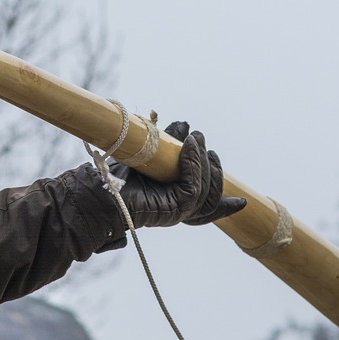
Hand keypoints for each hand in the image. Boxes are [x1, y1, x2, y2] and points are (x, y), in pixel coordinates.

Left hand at [109, 121, 245, 227]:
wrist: (98, 190)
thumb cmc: (117, 174)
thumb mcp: (151, 156)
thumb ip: (169, 149)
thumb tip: (184, 127)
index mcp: (172, 203)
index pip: (206, 209)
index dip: (224, 205)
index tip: (240, 202)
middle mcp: (177, 210)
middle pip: (211, 194)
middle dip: (213, 167)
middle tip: (201, 140)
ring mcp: (177, 211)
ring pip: (206, 187)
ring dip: (203, 159)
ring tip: (195, 137)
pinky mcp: (174, 208)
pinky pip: (194, 186)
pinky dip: (194, 162)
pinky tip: (188, 143)